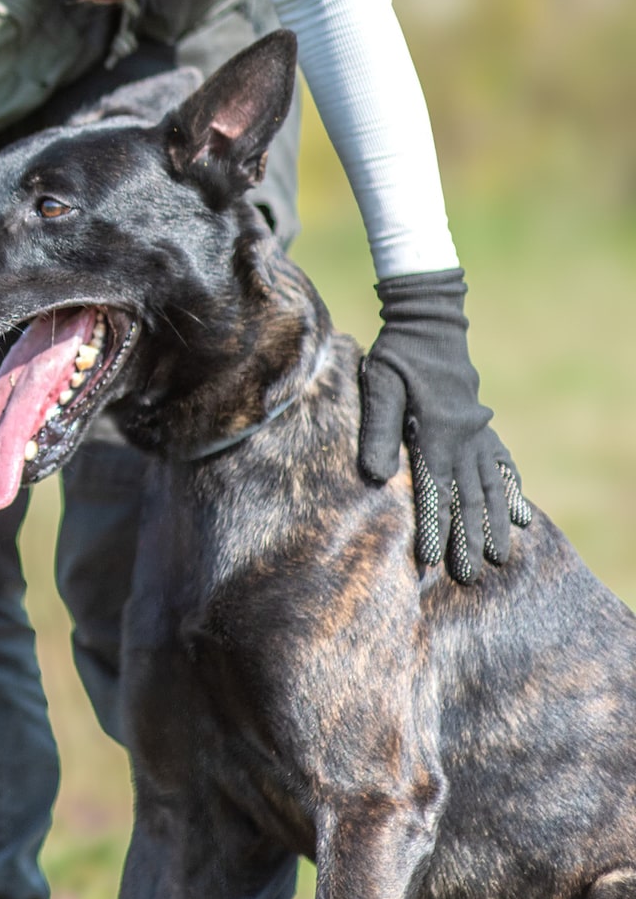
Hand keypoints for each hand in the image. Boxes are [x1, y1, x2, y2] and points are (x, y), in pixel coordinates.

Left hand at [358, 268, 531, 583]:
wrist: (429, 323)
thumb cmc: (396, 355)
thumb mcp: (379, 386)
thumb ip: (379, 431)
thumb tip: (378, 478)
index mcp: (438, 432)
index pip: (435, 490)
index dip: (433, 527)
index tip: (431, 560)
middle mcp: (465, 437)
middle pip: (467, 497)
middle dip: (467, 538)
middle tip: (471, 575)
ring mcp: (477, 430)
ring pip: (489, 486)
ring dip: (493, 523)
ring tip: (499, 556)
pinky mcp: (480, 423)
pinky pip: (502, 462)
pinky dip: (511, 489)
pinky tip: (520, 513)